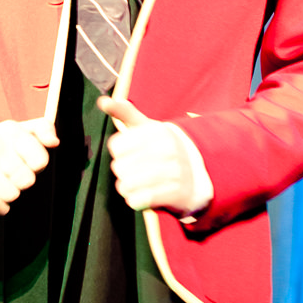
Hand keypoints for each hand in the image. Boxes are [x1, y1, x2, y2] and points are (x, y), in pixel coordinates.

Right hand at [0, 118, 57, 214]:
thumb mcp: (19, 130)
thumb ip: (43, 129)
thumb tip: (54, 142)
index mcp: (11, 131)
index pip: (40, 160)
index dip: (36, 167)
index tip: (27, 162)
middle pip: (27, 180)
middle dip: (22, 182)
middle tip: (12, 175)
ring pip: (11, 195)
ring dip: (10, 195)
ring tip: (3, 186)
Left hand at [98, 97, 213, 214]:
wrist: (199, 174)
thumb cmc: (165, 149)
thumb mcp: (147, 128)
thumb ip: (125, 113)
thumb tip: (103, 101)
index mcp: (158, 131)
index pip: (116, 146)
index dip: (119, 153)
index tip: (131, 154)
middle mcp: (168, 149)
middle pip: (120, 167)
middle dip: (123, 173)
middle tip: (135, 172)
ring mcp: (175, 171)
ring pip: (127, 185)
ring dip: (127, 188)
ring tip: (136, 185)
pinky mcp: (176, 193)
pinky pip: (139, 200)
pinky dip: (136, 201)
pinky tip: (142, 196)